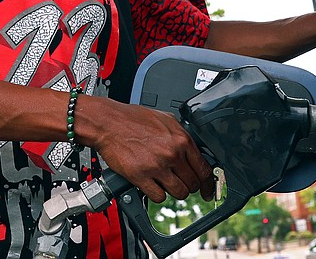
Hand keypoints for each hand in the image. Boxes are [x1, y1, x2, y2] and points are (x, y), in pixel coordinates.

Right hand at [82, 97, 213, 203]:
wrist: (107, 122)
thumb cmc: (131, 119)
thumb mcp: (165, 119)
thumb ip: (181, 135)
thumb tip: (194, 150)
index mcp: (181, 139)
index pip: (204, 169)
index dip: (208, 184)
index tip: (207, 190)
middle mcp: (172, 153)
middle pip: (192, 184)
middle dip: (188, 186)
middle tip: (180, 183)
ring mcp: (157, 166)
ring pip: (178, 193)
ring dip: (173, 191)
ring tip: (165, 182)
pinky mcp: (141, 177)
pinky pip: (159, 197)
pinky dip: (157, 194)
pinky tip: (152, 184)